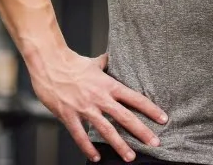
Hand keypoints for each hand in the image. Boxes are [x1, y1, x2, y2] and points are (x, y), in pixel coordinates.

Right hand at [28, 49, 166, 162]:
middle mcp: (99, 98)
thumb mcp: (94, 62)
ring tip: (130, 157)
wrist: (49, 64)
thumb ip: (106, 63)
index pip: (134, 98)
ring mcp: (84, 108)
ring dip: (119, 145)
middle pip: (125, 117)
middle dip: (141, 131)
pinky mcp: (69, 116)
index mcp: (108, 85)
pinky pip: (80, 135)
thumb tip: (114, 57)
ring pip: (106, 130)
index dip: (150, 109)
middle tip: (155, 143)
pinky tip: (96, 158)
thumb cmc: (72, 63)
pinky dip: (88, 148)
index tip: (163, 119)